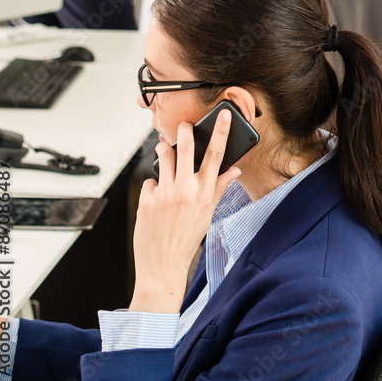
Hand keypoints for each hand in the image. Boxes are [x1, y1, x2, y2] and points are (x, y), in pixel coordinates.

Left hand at [129, 112, 239, 313]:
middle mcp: (186, 190)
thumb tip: (234, 169)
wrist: (162, 267)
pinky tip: (156, 198)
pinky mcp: (147, 199)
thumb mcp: (208, 214)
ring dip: (164, 152)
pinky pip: (150, 180)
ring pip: (164, 156)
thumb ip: (219, 188)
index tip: (224, 114)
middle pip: (185, 146)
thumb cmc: (186, 240)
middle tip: (183, 126)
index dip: (221, 131)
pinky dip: (153, 185)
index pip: (216, 155)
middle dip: (184, 130)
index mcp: (204, 193)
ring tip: (165, 156)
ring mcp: (165, 194)